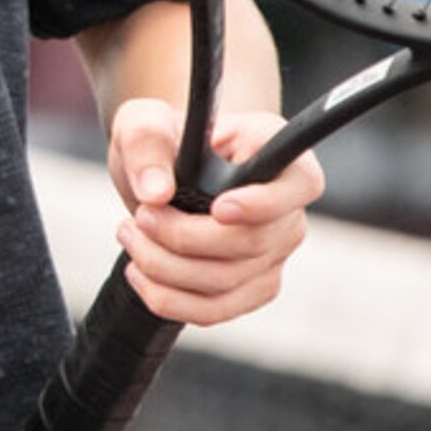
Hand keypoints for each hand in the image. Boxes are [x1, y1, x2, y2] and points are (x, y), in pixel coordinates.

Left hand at [104, 100, 323, 326]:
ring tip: (130, 236)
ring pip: (229, 282)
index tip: (218, 209)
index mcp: (275, 150)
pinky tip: (140, 274)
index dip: (264, 204)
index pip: (300, 184)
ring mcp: (274, 252)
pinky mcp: (251, 286)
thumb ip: (146, 142)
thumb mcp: (143, 121)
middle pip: (251, 242)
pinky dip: (170, 299)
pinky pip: (216, 310)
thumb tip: (156, 192)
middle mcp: (287, 206)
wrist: (161, 171)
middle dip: (183, 238)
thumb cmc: (162, 139)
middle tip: (139, 217)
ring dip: (166, 268)